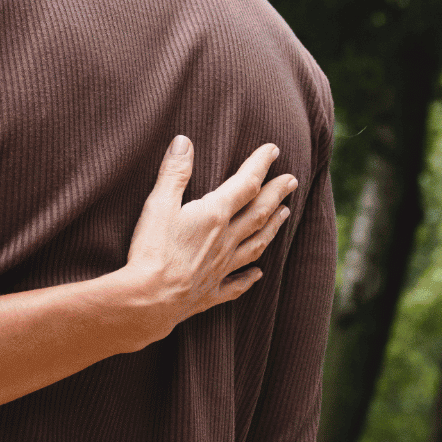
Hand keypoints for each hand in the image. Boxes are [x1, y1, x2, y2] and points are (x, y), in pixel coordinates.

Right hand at [118, 137, 298, 346]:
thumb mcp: (159, 203)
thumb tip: (184, 141)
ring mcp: (221, 268)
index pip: (246, 184)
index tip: (274, 150)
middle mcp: (225, 240)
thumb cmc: (152, 250)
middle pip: (258, 213)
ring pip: (255, 245)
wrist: (149, 300)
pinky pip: (236, 284)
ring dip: (272, 228)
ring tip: (284, 215)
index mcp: (215, 215)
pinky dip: (249, 278)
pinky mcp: (210, 291)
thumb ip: (174, 172)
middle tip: (292, 181)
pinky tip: (258, 274)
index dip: (260, 164)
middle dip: (276, 194)